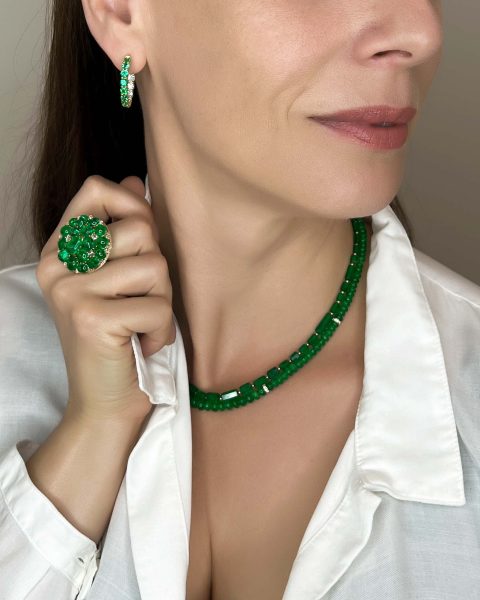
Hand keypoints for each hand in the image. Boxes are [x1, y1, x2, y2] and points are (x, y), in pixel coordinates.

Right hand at [36, 174, 175, 422]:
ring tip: (142, 325)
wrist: (104, 403)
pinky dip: (162, 331)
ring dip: (162, 302)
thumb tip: (133, 179)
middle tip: (142, 301)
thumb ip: (122, 229)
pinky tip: (142, 345)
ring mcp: (69, 291)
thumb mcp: (119, 279)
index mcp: (59, 251)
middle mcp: (56, 266)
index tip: (144, 240)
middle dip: (158, 269)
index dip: (133, 204)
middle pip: (140, 228)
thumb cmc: (119, 339)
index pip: (96, 190)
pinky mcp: (90, 318)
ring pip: (155, 266)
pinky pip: (158, 306)